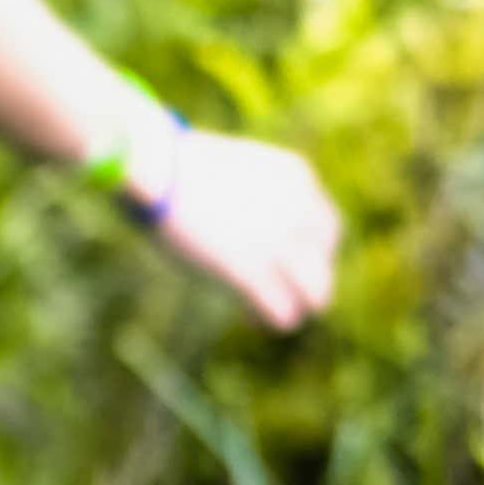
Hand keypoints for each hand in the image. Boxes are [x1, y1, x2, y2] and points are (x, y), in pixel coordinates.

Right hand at [142, 131, 342, 331]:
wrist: (155, 165)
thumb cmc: (176, 164)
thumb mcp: (235, 171)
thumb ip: (258, 199)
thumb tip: (251, 231)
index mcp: (298, 178)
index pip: (328, 230)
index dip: (306, 252)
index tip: (277, 260)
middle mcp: (300, 210)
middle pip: (325, 266)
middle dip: (302, 283)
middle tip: (270, 287)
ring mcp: (278, 242)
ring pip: (316, 296)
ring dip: (292, 305)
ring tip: (258, 305)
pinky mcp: (251, 272)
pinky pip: (283, 314)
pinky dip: (266, 319)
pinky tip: (246, 312)